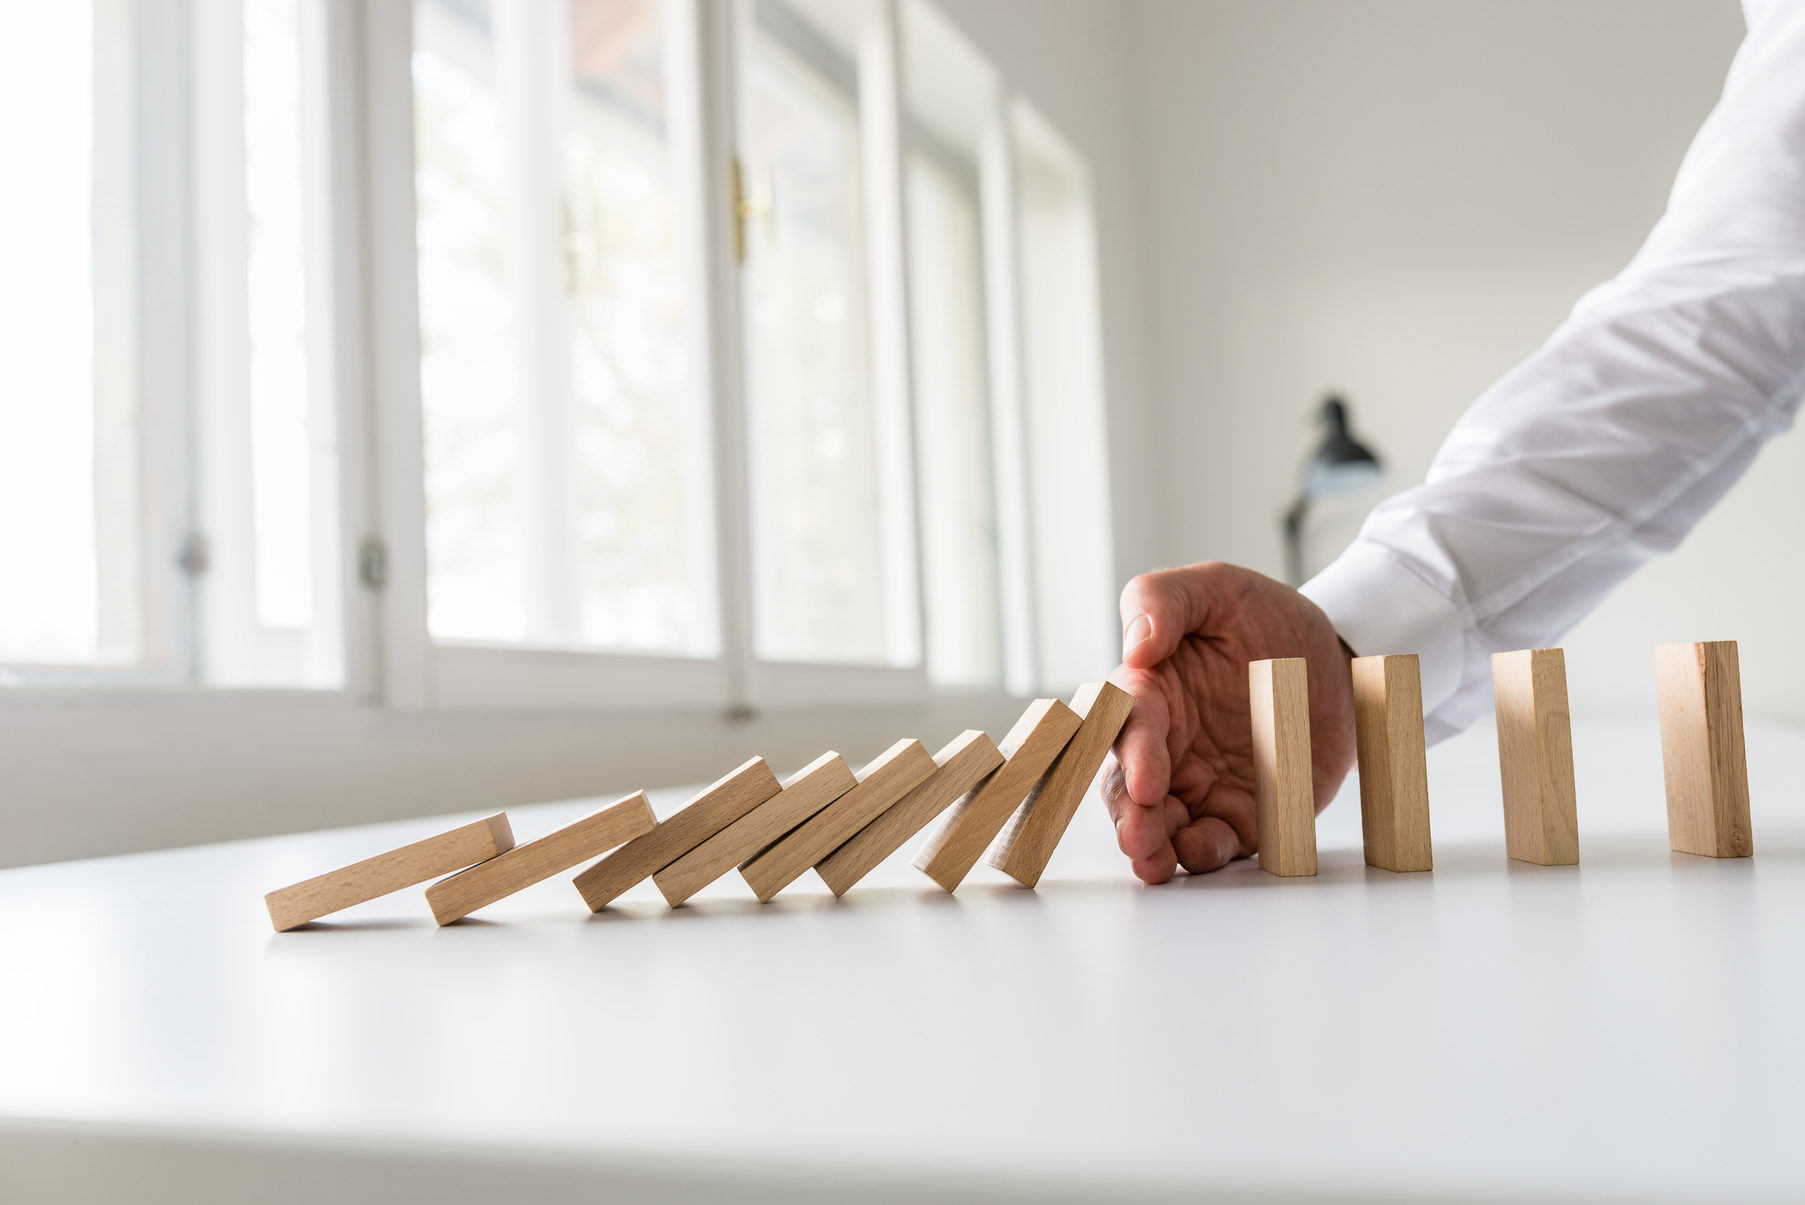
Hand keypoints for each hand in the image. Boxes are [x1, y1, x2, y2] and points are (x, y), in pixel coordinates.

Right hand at [1101, 562, 1356, 883]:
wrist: (1334, 657)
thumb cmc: (1263, 616)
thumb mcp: (1215, 587)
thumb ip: (1164, 601)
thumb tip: (1136, 645)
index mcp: (1151, 690)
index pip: (1128, 723)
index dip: (1131, 753)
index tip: (1145, 778)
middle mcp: (1166, 742)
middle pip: (1130, 785)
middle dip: (1130, 814)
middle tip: (1139, 836)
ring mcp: (1200, 781)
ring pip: (1162, 822)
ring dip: (1155, 844)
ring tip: (1156, 861)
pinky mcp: (1240, 811)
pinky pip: (1217, 838)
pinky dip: (1205, 851)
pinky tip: (1202, 852)